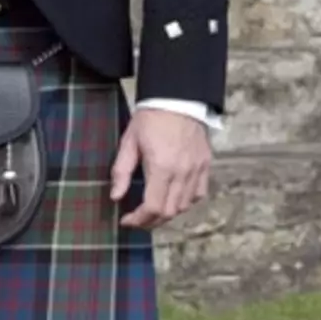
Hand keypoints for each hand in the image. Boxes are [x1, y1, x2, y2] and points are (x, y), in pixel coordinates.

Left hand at [110, 109, 211, 229]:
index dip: (138, 220)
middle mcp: (182, 172)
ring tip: (153, 211)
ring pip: (184, 206)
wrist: (177, 98)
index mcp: (161, 167)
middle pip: (169, 212)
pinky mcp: (205, 164)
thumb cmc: (151, 118)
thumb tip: (116, 196)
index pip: (152, 207)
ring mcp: (196, 169)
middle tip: (137, 220)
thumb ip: (122, 172)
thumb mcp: (129, 142)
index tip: (127, 220)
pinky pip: (198, 194)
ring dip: (167, 213)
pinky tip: (173, 198)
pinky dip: (186, 202)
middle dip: (150, 221)